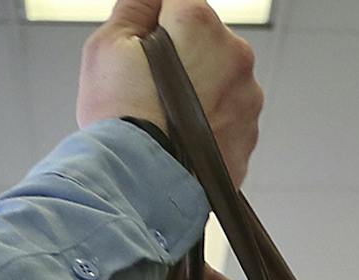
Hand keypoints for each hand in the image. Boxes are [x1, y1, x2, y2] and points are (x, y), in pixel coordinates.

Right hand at [76, 0, 261, 184]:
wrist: (143, 182)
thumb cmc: (121, 114)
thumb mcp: (107, 44)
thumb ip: (134, 8)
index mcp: (199, 23)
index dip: (159, 14)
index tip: (145, 35)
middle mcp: (235, 56)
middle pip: (206, 39)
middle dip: (181, 52)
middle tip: (148, 80)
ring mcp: (248, 97)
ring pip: (221, 78)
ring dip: (198, 87)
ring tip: (163, 111)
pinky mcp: (251, 133)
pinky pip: (228, 115)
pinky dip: (209, 119)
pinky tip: (181, 133)